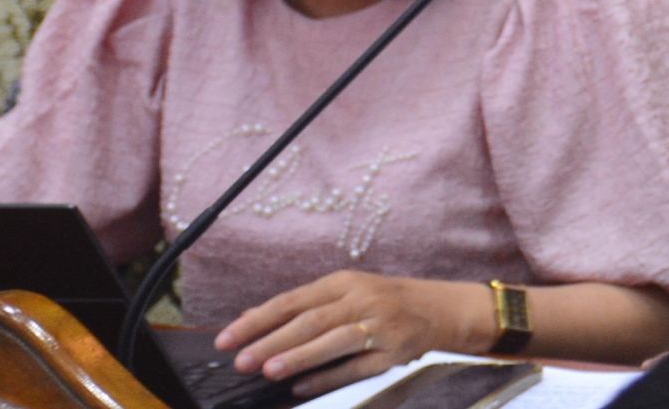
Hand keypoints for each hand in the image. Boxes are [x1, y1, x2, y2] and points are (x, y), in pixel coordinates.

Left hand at [215, 272, 495, 395]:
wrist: (441, 308)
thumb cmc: (385, 300)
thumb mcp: (346, 292)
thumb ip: (303, 305)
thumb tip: (253, 317)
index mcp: (344, 282)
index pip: (292, 300)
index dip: (258, 320)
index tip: (227, 338)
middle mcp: (361, 299)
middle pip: (310, 320)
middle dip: (272, 341)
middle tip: (241, 360)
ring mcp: (379, 325)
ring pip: (333, 340)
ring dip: (299, 355)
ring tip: (268, 370)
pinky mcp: (393, 352)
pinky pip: (356, 365)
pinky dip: (329, 376)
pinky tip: (302, 386)